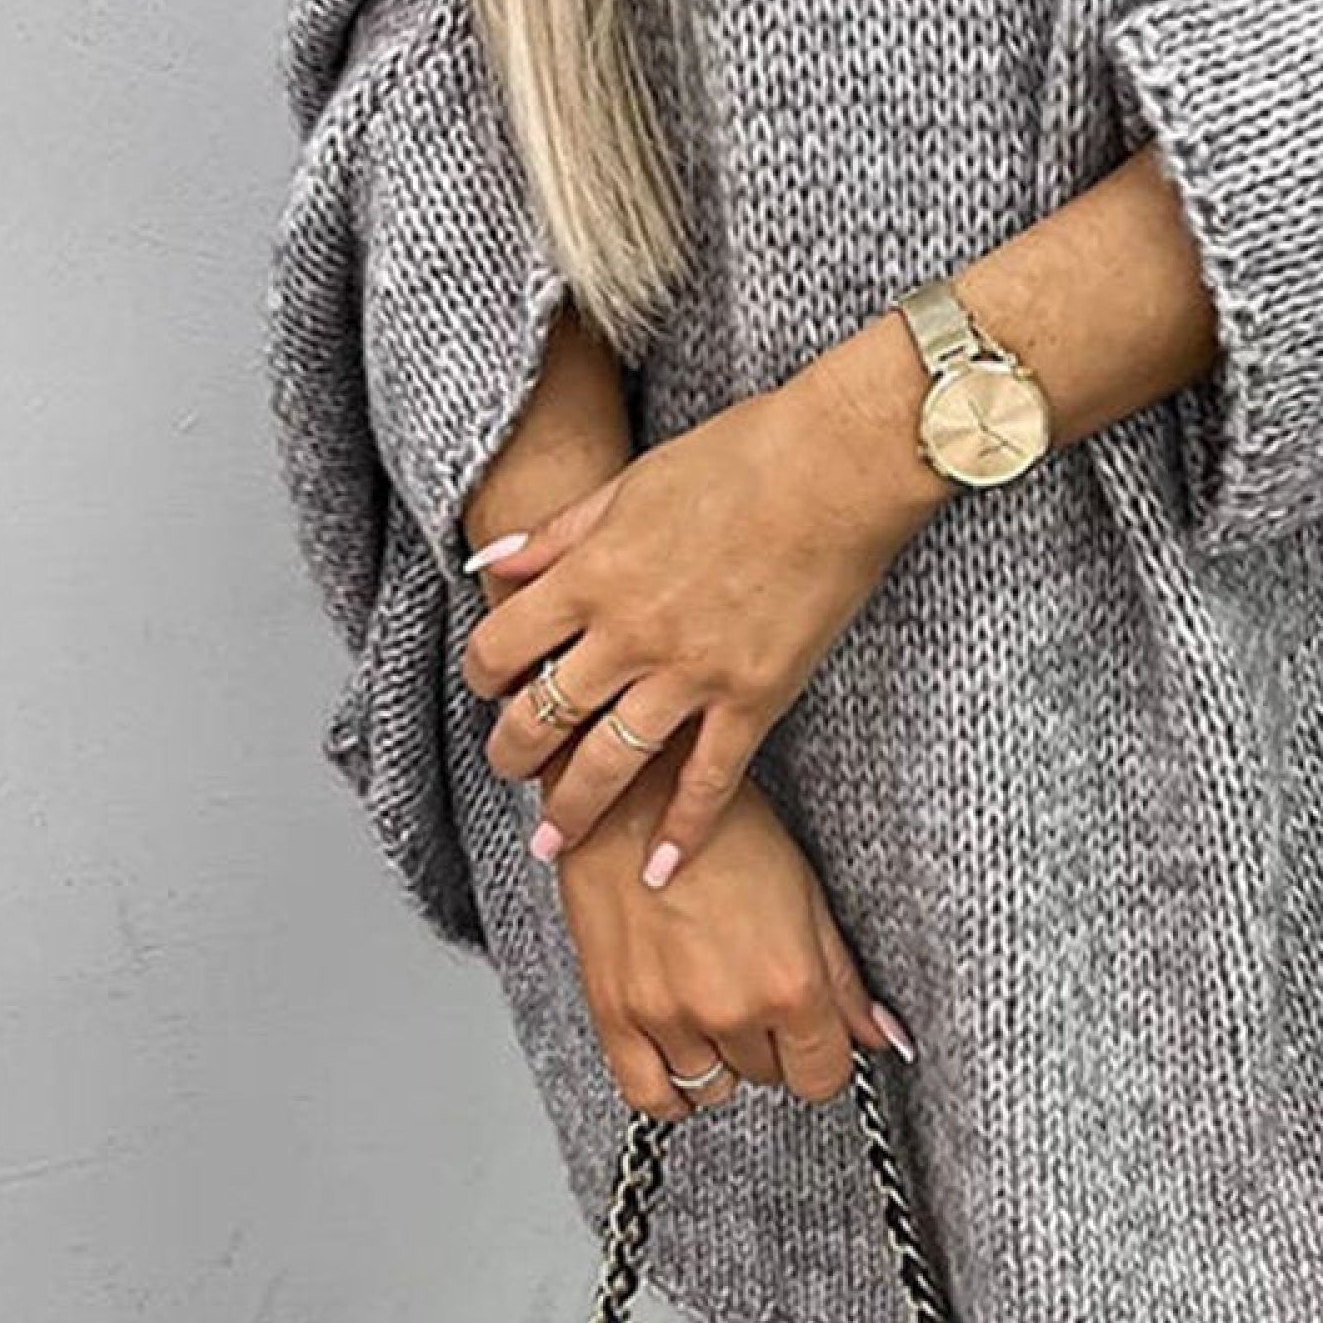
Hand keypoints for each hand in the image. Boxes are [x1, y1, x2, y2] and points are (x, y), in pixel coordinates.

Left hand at [460, 335, 947, 869]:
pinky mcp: (754, 697)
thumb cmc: (743, 454)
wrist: (838, 465)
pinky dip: (683, 830)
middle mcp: (629, 633)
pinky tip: (664, 868)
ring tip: (555, 840)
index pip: (501, 646)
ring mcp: (691, 673)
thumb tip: (495, 564)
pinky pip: (709, 780)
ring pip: (609, 764)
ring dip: (574, 809)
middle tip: (511, 772)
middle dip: (514, 755)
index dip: (483, 675)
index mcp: (592, 574)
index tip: (490, 686)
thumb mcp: (632, 480)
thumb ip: (562, 532)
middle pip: (541, 717)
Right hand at [545, 729, 913, 1118]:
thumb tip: (885, 1038)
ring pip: (712, 1087)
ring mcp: (668, 1017)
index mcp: (789, 981)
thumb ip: (844, 980)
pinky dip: (670, 1089)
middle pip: (768, 1077)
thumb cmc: (722, 829)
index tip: (814, 1037)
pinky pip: (648, 1096)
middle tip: (758, 990)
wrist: (636, 797)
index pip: (823, 1077)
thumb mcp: (805, 894)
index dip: (824, 1057)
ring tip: (716, 1002)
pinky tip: (682, 1054)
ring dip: (721, 1057)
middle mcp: (729, 1008)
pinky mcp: (615, 1015)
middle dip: (771, 1043)